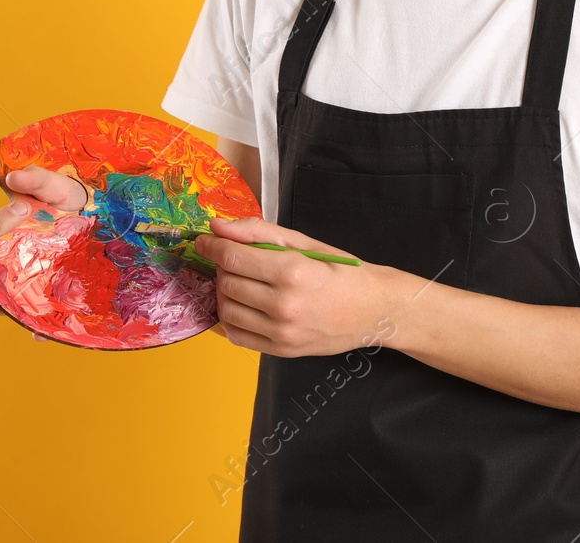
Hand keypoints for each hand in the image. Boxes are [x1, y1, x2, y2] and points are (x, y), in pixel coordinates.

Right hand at [0, 167, 87, 338]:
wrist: (105, 221)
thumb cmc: (71, 202)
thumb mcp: (56, 186)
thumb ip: (36, 179)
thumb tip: (13, 178)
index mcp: (5, 236)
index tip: (21, 207)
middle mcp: (11, 264)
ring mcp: (29, 285)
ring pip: (2, 301)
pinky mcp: (51, 301)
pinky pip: (40, 320)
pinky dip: (37, 329)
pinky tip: (38, 333)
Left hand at [194, 216, 403, 356]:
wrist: (374, 310)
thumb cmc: (342, 272)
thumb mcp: (304, 242)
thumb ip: (259, 232)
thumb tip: (219, 228)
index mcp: (292, 272)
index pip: (233, 258)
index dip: (213, 246)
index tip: (205, 240)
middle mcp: (285, 305)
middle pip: (227, 283)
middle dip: (223, 267)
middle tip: (234, 259)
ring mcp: (282, 333)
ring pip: (227, 310)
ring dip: (224, 292)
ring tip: (240, 281)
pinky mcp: (281, 351)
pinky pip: (237, 336)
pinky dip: (230, 319)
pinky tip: (243, 304)